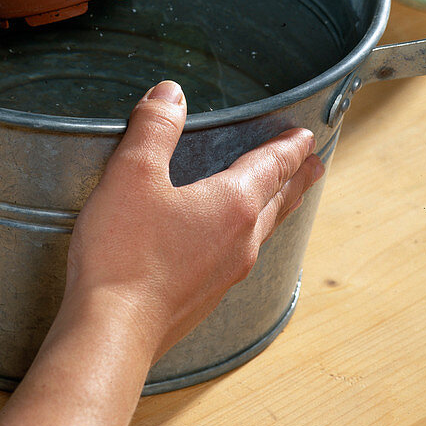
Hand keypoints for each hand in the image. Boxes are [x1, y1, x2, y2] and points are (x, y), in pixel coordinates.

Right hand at [0, 81, 324, 425]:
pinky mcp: (203, 298)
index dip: (289, 147)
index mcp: (233, 204)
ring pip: (263, 231)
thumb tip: (170, 93)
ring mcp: (225, 274)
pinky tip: (229, 243)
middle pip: (279, 200)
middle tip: (313, 165)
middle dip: (296, 178)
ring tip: (280, 198)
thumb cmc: (124, 253)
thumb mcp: (132, 172)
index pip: (273, 166)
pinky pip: (239, 256)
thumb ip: (154, 127)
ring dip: (276, 207)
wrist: (112, 331)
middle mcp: (240, 241)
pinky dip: (248, 235)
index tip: (307, 137)